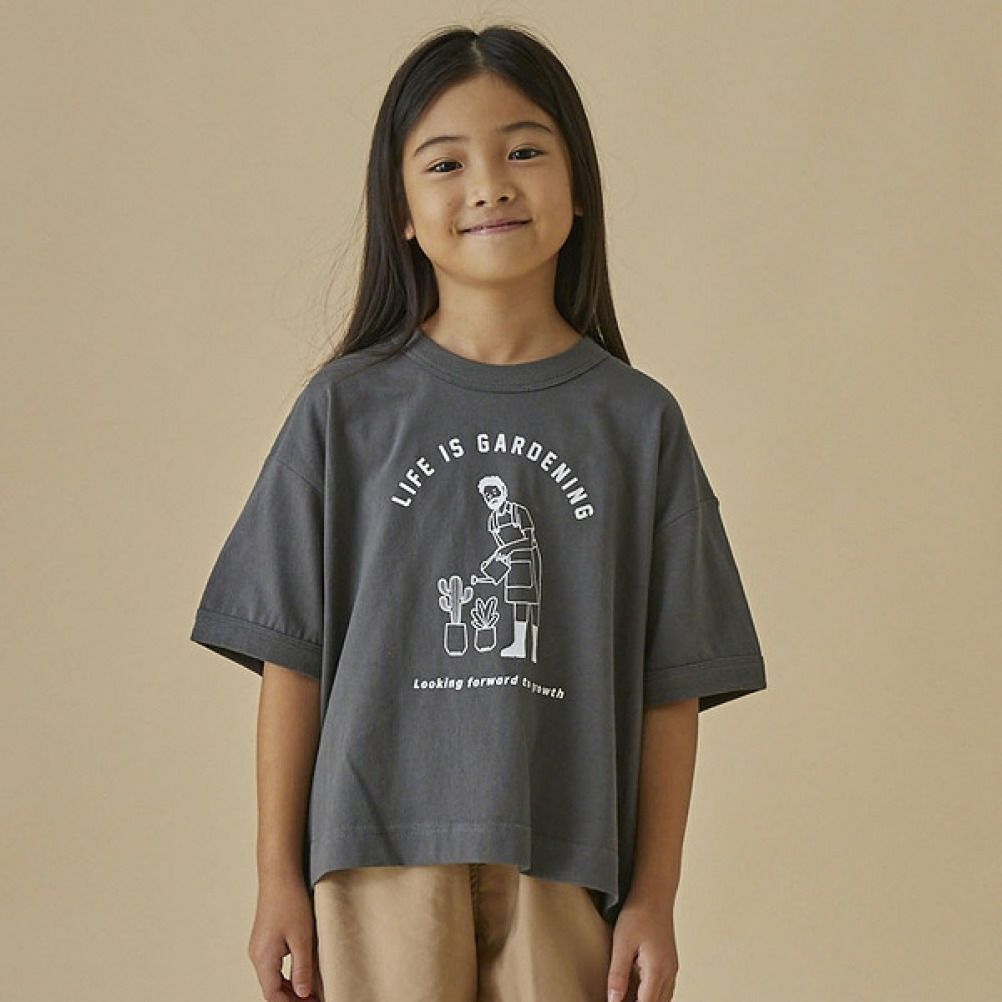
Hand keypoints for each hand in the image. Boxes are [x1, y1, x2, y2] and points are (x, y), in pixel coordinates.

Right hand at [248, 874, 324, 1001]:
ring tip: (313, 991)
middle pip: (272, 989)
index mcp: (263, 959)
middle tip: (316, 1000)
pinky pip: (275, 965)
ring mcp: (261, 947)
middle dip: (292, 998)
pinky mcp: (267, 939)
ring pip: (274, 978)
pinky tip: (304, 972)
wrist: (279, 875)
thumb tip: (303, 994)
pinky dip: (288, 973)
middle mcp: (258, 955)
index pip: (273, 995)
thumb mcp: (301, 937)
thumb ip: (302, 968)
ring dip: (291, 987)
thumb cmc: (289, 901)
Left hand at [606, 896, 678, 1001]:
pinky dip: (653, 996)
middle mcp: (669, 973)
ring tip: (627, 997)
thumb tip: (613, 1000)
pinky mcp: (669, 962)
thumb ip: (617, 974)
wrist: (654, 894)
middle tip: (618, 1000)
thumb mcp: (622, 943)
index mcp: (657, 970)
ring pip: (663, 1000)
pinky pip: (664, 989)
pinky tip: (639, 993)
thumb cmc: (639, 913)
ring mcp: (671, 968)